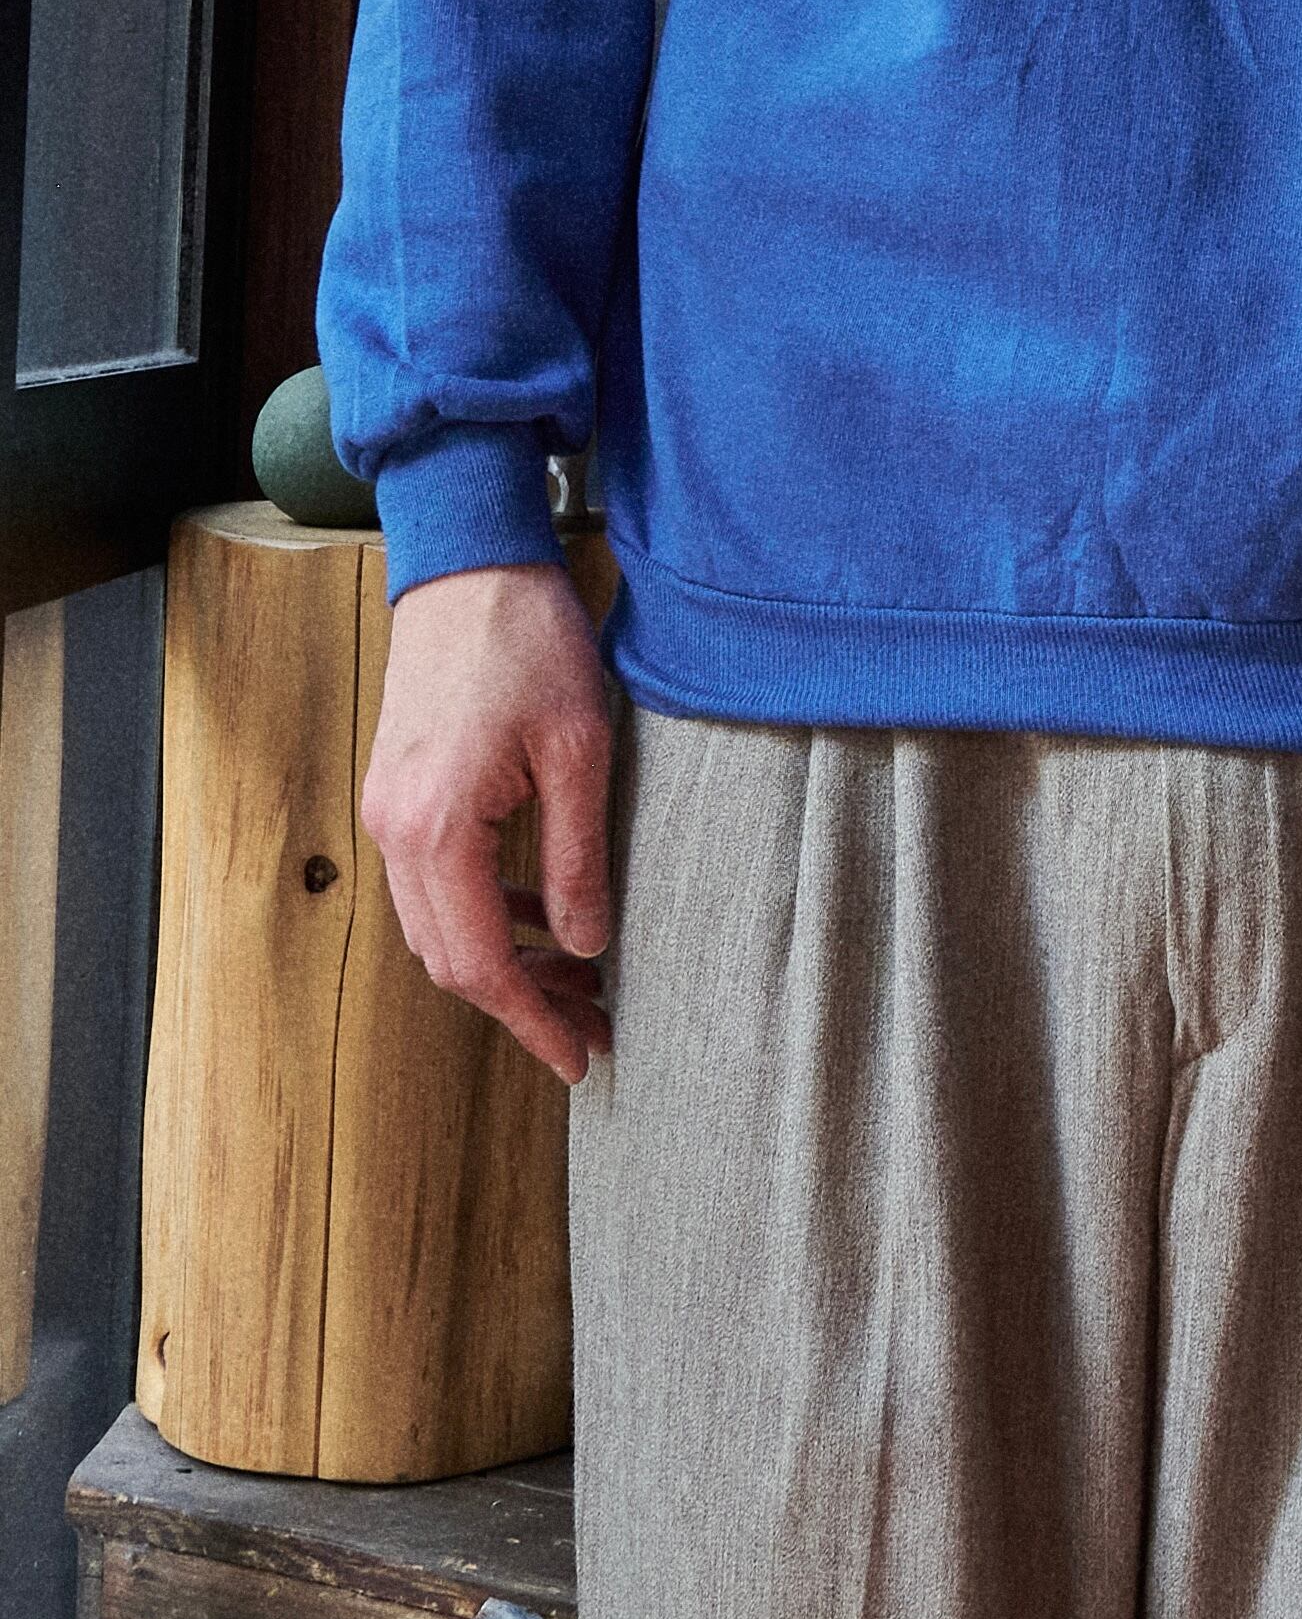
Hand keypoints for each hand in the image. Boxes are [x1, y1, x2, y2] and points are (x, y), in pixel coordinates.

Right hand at [359, 563, 615, 1082]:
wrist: (467, 560)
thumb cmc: (528, 641)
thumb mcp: (581, 750)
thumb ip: (578, 857)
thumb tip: (587, 945)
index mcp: (438, 827)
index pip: (480, 962)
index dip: (531, 1021)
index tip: (579, 1058)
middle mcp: (396, 830)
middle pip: (450, 958)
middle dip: (523, 1003)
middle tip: (596, 1024)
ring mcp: (388, 810)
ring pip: (438, 926)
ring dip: (505, 961)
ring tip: (581, 976)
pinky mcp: (399, 791)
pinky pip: (434, 883)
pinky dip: (485, 914)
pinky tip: (540, 913)